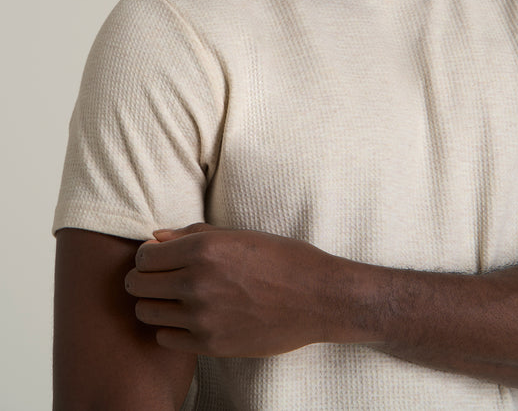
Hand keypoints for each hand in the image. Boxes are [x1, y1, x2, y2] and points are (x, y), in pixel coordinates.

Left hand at [125, 223, 334, 356]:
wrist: (317, 297)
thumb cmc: (281, 258)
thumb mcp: (238, 235)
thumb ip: (191, 234)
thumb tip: (155, 237)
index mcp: (203, 248)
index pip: (144, 257)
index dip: (147, 257)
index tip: (157, 259)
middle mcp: (197, 282)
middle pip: (138, 285)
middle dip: (143, 280)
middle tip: (160, 279)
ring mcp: (203, 317)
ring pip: (147, 313)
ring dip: (154, 304)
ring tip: (174, 298)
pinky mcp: (211, 344)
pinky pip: (166, 338)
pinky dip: (170, 328)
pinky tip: (189, 318)